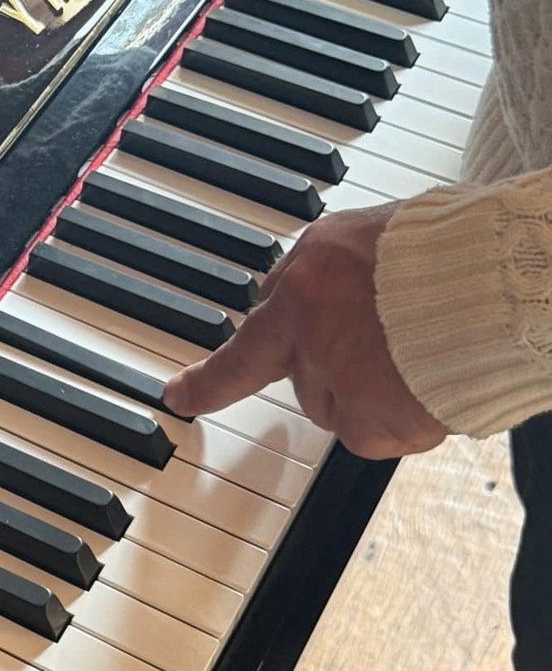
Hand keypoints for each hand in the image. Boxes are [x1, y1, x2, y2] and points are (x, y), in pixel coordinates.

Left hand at [162, 203, 446, 459]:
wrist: (491, 286)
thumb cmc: (442, 252)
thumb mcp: (354, 237)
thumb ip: (315, 272)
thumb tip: (296, 298)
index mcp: (303, 291)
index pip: (242, 349)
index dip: (208, 382)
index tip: (178, 398)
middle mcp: (312, 341)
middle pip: (303, 375)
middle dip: (333, 362)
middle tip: (379, 337)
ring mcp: (340, 386)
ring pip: (338, 405)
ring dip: (367, 388)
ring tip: (415, 349)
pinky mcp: (376, 424)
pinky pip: (373, 432)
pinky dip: (397, 418)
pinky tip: (423, 382)